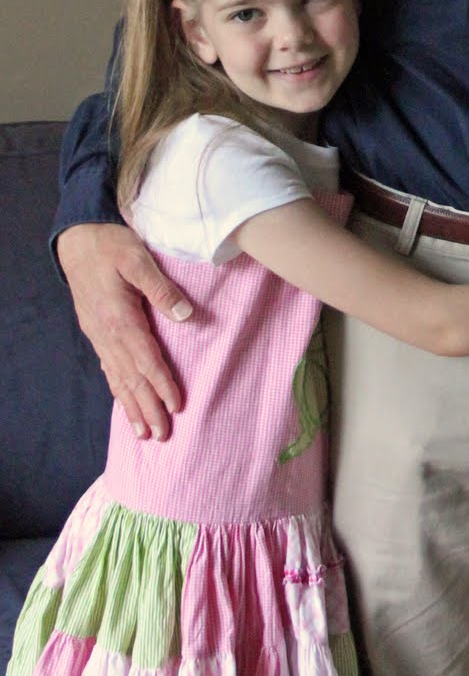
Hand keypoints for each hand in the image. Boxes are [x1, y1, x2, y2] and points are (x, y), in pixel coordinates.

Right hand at [56, 222, 190, 438]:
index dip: (162, 385)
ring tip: (143, 431)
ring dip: (132, 405)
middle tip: (161, 436)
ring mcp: (99, 335)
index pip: (147, 360)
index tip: (177, 407)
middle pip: (132, 379)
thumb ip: (161, 288)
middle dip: (148, 408)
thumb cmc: (111, 245)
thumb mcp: (138, 259)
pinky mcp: (96, 331)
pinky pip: (108, 367)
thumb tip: (185, 315)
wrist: (77, 239)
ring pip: (118, 378)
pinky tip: (123, 401)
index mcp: (121, 319)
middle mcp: (108, 334)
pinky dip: (117, 389)